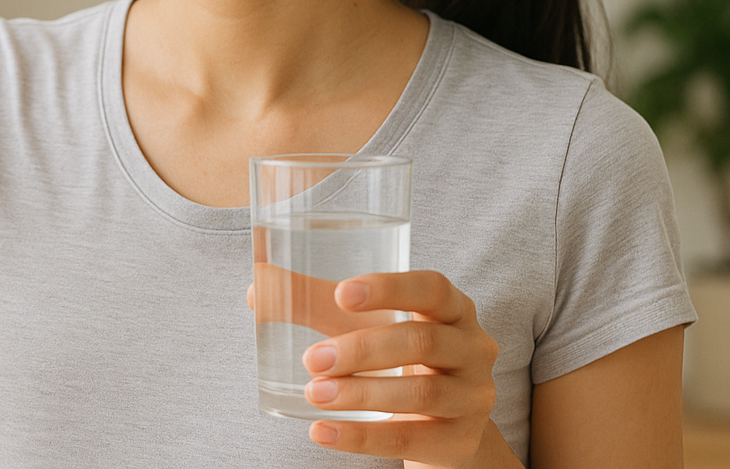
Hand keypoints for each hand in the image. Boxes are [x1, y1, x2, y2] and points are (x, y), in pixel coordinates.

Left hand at [300, 271, 506, 467]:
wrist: (445, 426)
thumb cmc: (402, 360)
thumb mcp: (370, 328)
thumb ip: (319, 306)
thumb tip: (256, 289)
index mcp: (454, 309)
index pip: (431, 288)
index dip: (388, 288)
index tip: (340, 294)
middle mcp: (474, 348)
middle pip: (421, 341)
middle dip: (361, 349)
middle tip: (313, 359)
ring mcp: (473, 397)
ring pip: (420, 393)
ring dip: (360, 393)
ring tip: (314, 394)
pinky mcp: (461, 441)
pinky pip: (410, 439)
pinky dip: (362, 438)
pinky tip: (323, 433)